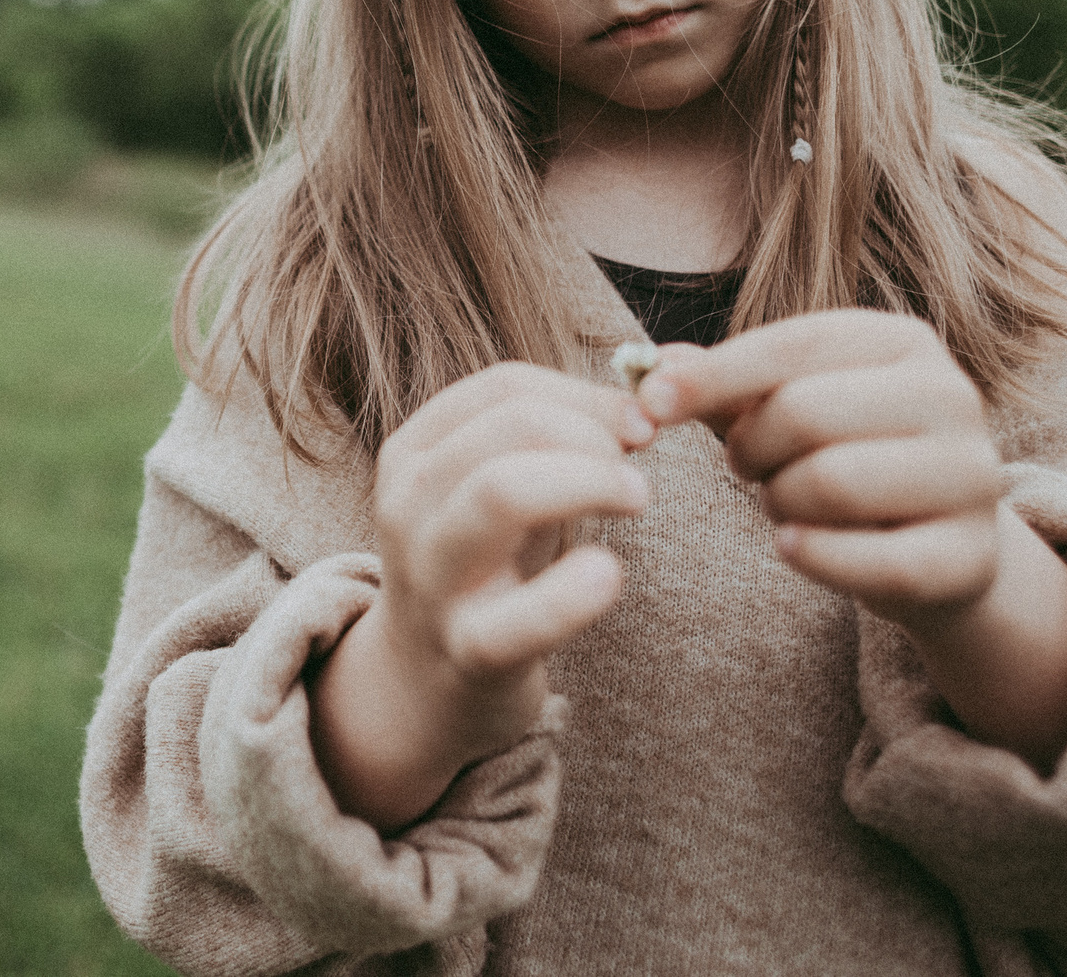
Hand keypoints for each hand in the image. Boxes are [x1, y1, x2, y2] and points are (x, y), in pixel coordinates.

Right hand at [312, 363, 646, 826]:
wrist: (422, 684)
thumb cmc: (483, 566)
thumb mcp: (499, 487)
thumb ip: (560, 434)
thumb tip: (657, 382)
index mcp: (413, 452)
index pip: (503, 386)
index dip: (586, 393)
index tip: (640, 423)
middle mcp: (409, 504)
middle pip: (510, 424)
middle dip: (594, 434)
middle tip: (638, 473)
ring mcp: (431, 578)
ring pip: (503, 491)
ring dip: (590, 481)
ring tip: (637, 500)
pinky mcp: (466, 651)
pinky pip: (520, 617)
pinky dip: (575, 593)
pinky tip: (610, 574)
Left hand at [635, 310, 1002, 627]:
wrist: (936, 542)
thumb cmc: (845, 454)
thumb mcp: (788, 404)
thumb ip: (722, 384)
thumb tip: (650, 366)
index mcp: (903, 340)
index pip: (790, 347)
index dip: (711, 376)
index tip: (650, 402)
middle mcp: (952, 395)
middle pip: (803, 413)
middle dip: (751, 449)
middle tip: (749, 468)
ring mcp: (973, 477)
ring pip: (830, 483)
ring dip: (781, 503)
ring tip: (787, 503)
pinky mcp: (970, 557)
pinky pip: (867, 561)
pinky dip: (813, 556)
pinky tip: (796, 546)